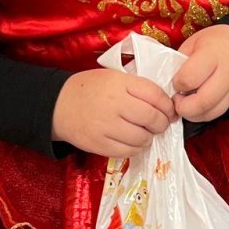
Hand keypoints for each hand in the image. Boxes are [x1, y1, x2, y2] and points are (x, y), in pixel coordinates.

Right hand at [52, 69, 177, 157]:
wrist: (58, 105)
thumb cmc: (90, 89)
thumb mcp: (114, 78)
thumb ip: (138, 88)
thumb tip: (167, 105)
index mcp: (120, 83)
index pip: (155, 95)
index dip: (168, 105)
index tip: (170, 110)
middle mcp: (114, 104)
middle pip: (152, 118)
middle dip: (162, 123)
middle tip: (160, 123)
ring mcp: (106, 126)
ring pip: (142, 138)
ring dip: (149, 137)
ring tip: (145, 132)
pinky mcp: (99, 144)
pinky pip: (128, 151)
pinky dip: (136, 148)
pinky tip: (133, 141)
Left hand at [173, 25, 228, 121]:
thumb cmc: (217, 42)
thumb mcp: (195, 42)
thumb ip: (181, 61)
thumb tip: (167, 82)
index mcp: (212, 54)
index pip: (189, 78)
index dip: (177, 83)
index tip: (175, 81)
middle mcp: (225, 74)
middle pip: (202, 101)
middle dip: (183, 106)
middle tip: (177, 98)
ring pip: (210, 113)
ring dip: (192, 113)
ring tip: (186, 103)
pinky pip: (216, 114)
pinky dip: (203, 114)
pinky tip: (196, 105)